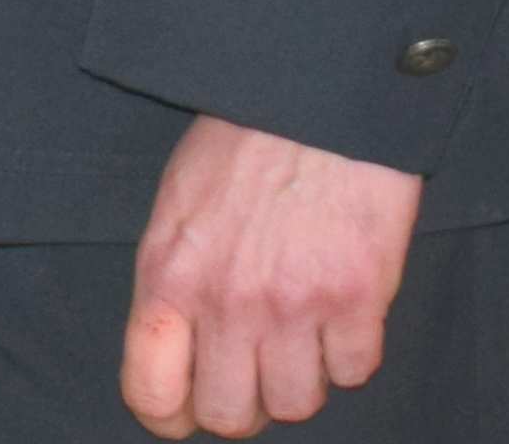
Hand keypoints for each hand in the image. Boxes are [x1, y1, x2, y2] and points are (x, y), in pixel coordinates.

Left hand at [118, 115, 420, 435]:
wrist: (317, 97)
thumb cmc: (244, 143)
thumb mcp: (176, 206)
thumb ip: (174, 282)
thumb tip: (178, 349)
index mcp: (169, 275)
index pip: (150, 392)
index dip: (168, 415)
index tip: (184, 411)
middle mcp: (227, 301)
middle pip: (231, 417)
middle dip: (244, 404)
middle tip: (254, 369)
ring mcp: (295, 305)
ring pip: (298, 405)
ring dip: (302, 378)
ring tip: (302, 329)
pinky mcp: (358, 299)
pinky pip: (355, 373)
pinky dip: (351, 352)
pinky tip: (342, 309)